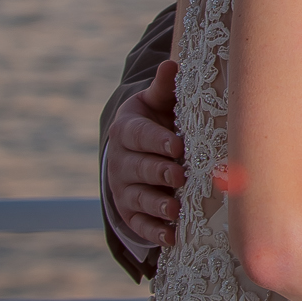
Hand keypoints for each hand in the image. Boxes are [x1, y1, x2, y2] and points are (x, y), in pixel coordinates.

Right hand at [107, 59, 184, 245]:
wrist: (133, 148)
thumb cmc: (155, 120)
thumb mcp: (155, 102)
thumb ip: (164, 88)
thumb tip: (172, 64)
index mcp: (127, 130)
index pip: (140, 136)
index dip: (158, 141)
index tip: (178, 145)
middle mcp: (121, 161)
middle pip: (139, 168)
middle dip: (159, 172)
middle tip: (180, 175)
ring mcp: (124, 188)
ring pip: (138, 198)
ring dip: (157, 205)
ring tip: (175, 208)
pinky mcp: (129, 212)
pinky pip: (139, 224)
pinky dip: (154, 232)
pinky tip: (172, 236)